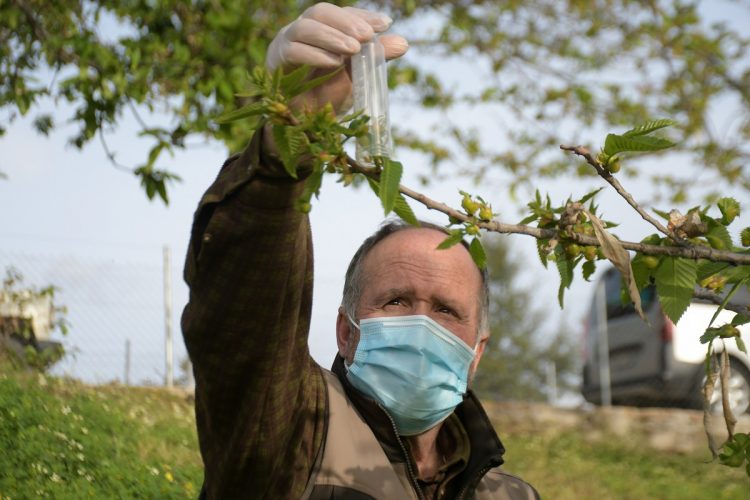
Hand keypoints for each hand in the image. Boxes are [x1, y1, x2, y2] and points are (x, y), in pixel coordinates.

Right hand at [266, 2, 408, 113]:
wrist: (304, 123)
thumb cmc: (329, 95)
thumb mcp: (357, 75)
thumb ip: (375, 58)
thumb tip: (404, 43)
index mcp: (322, 30)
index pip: (342, 13)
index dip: (362, 16)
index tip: (385, 24)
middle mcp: (303, 30)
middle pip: (320, 12)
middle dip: (346, 22)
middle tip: (367, 36)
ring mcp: (286, 42)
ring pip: (305, 27)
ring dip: (331, 36)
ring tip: (353, 50)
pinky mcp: (276, 60)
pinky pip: (293, 50)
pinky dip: (315, 55)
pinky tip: (334, 63)